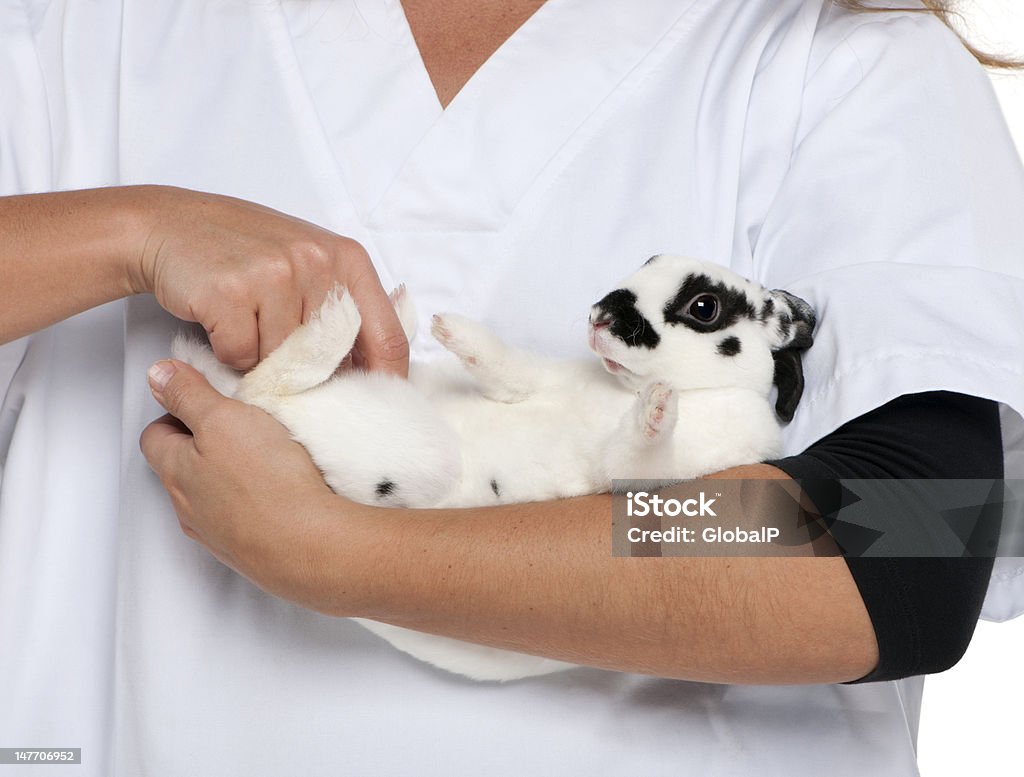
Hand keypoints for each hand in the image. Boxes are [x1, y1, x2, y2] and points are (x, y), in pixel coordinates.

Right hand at [127, 186, 407, 372]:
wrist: (170, 226)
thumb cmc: (245, 251)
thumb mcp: (310, 264)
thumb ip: (342, 310)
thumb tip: (370, 373)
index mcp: (348, 259)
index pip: (388, 335)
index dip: (386, 380)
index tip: (379, 407)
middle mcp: (317, 262)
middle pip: (331, 358)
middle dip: (310, 375)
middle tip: (287, 365)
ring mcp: (274, 275)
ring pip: (284, 361)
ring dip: (261, 359)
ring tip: (245, 323)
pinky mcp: (230, 293)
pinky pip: (241, 356)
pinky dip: (229, 352)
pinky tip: (221, 320)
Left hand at [139, 358, 344, 605]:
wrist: (309, 546)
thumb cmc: (268, 483)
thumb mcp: (223, 418)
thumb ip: (188, 394)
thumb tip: (159, 375)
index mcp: (175, 470)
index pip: (155, 434)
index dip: (175, 413)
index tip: (203, 401)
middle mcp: (189, 507)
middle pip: (181, 467)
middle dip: (203, 444)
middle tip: (237, 426)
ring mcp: (218, 533)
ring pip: (212, 495)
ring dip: (229, 476)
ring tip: (265, 458)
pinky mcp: (250, 550)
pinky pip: (242, 519)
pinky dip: (253, 503)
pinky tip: (280, 491)